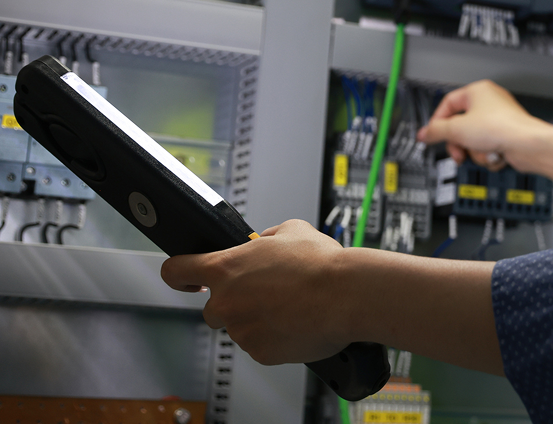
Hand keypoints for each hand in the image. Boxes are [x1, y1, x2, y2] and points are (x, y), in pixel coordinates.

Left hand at [161, 219, 347, 365]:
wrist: (346, 294)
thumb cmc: (321, 263)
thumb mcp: (291, 229)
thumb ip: (266, 237)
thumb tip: (263, 243)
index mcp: (226, 267)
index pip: (177, 270)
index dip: (178, 273)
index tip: (184, 277)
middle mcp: (226, 301)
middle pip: (212, 308)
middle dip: (234, 301)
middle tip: (265, 293)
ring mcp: (242, 330)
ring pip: (241, 326)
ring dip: (258, 318)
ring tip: (290, 304)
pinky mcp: (260, 353)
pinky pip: (260, 344)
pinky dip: (274, 336)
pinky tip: (296, 321)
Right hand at [416, 80, 541, 171]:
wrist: (527, 145)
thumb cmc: (502, 128)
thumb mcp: (457, 129)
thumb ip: (436, 131)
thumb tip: (424, 133)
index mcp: (477, 91)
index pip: (448, 104)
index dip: (438, 122)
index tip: (432, 136)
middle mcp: (489, 103)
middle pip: (460, 126)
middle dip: (459, 143)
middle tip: (458, 152)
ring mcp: (498, 121)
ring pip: (473, 140)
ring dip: (475, 151)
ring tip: (484, 151)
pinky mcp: (506, 136)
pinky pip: (486, 147)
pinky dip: (488, 155)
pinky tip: (495, 154)